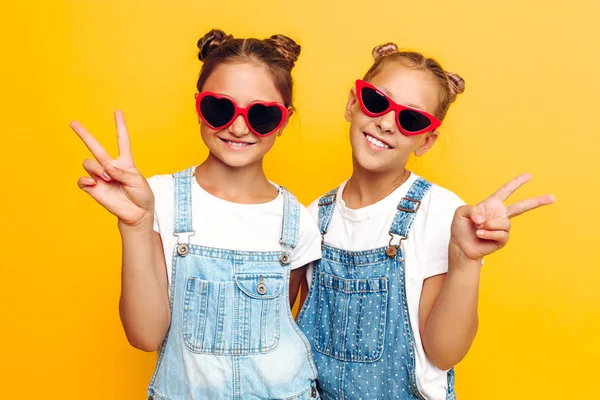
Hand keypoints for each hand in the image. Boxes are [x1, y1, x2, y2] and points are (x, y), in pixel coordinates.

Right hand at [71, 110, 153, 226]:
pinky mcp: (94, 188)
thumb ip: (122, 173)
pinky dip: (86, 180)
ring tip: (107, 178)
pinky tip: (94, 183)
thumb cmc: (141, 196)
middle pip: (95, 147)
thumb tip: (105, 166)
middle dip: (84, 134)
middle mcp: (110, 167)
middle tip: (73, 122)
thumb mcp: (138, 182)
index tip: (117, 111)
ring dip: (96, 168)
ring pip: (88, 163)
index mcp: (124, 162)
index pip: (122, 140)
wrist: (137, 214)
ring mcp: (100, 177)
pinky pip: (82, 180)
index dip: (120, 125)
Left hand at [450, 173, 554, 262]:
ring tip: (478, 228)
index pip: (506, 191)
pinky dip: (489, 234)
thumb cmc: (460, 228)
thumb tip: (483, 219)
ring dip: (490, 225)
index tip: (529, 175)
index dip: (516, 182)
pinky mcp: (502, 240)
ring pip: (504, 223)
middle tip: (553, 197)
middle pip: (522, 206)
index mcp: (492, 204)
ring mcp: (502, 227)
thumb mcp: (461, 212)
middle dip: (537, 201)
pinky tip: (480, 235)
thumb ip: (471, 210)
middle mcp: (500, 214)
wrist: (460, 246)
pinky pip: (501, 234)